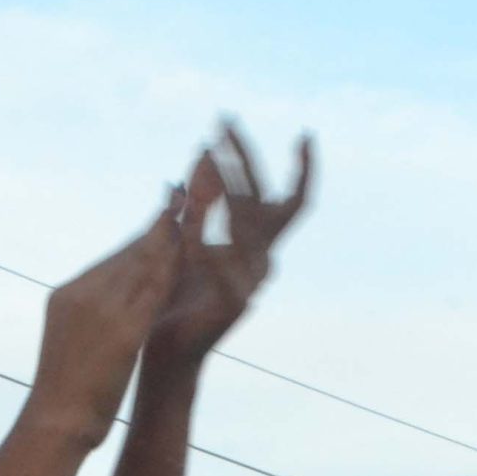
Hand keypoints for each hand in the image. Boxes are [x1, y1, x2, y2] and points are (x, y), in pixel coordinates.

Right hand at [27, 191, 184, 446]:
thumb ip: (87, 316)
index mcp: (67, 294)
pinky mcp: (122, 332)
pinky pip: (154, 291)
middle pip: (129, 251)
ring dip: (171, 235)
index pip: (112, 257)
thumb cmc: (62, 393)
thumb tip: (104, 305)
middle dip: (160, 223)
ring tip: (195, 207)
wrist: (53, 424)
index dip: (142, 234)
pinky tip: (194, 250)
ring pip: (144, 263)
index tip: (164, 213)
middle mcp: (83, 293)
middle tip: (185, 192)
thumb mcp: (68, 342)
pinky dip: (174, 265)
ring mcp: (102, 310)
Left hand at [145, 124, 312, 371]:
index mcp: (258, 248)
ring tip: (201, 152)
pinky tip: (180, 206)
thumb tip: (200, 154)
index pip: (292, 203)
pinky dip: (199, 232)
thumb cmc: (178, 298)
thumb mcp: (187, 241)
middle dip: (245, 158)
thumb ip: (199, 205)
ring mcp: (251, 284)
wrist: (171, 354)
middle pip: (265, 201)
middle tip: (224, 121)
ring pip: (243, 224)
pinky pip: (216, 260)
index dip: (303, 171)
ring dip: (221, 185)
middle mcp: (263, 262)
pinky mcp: (233, 304)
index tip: (306, 134)